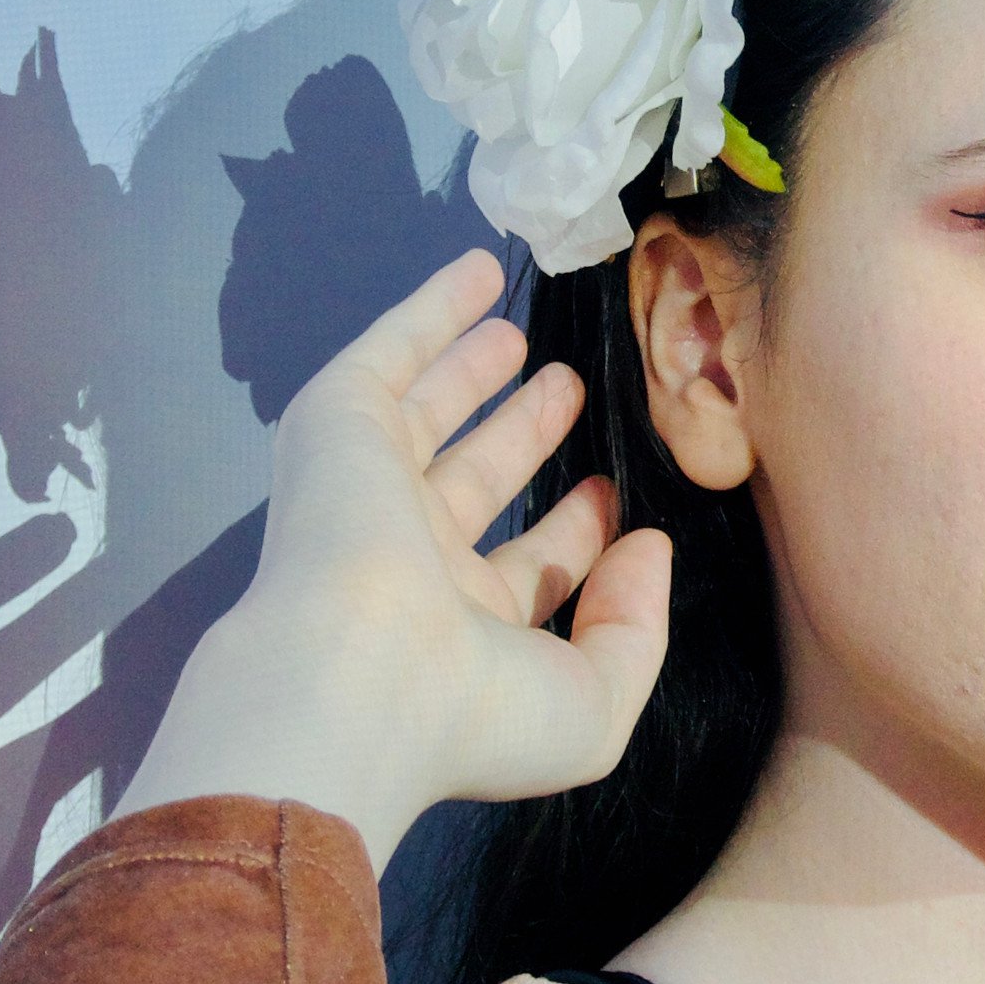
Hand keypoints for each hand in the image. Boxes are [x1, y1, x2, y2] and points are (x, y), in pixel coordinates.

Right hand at [115, 245, 672, 855]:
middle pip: (475, 481)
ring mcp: (368, 491)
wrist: (354, 678)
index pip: (523, 570)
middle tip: (568, 390)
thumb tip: (646, 550)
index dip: (571, 532)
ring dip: (473, 370)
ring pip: (428, 414)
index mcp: (461, 634)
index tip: (612, 494)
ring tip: (521, 336)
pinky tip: (476, 272)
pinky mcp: (338, 428)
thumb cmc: (476, 710)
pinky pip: (390, 352)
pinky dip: (430, 310)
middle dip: (521, 437)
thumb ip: (636, 630)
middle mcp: (409, 563)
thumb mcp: (592, 706)